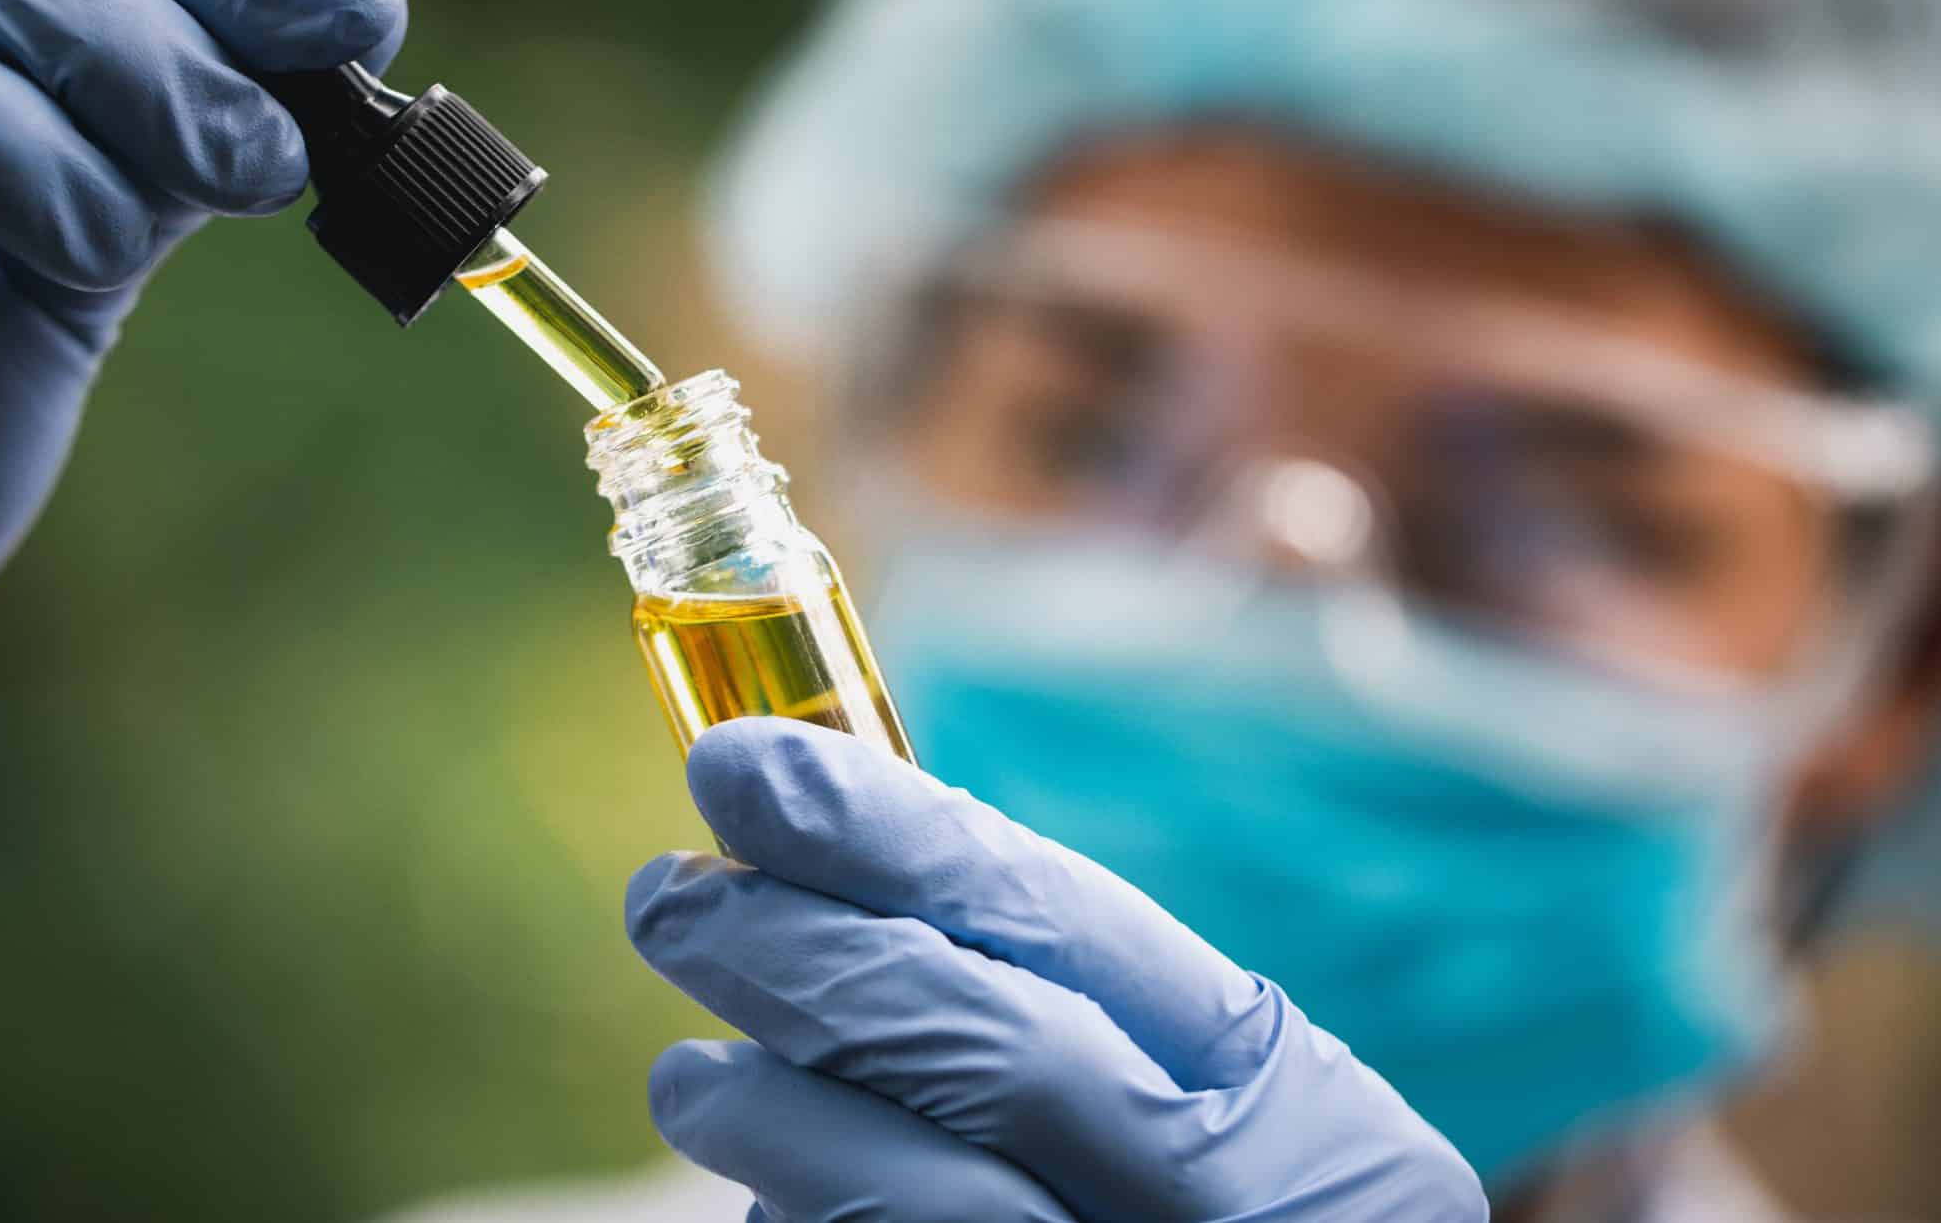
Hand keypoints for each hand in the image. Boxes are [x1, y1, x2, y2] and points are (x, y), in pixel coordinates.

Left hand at [626, 719, 1486, 1221]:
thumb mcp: (1231, 1110)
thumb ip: (1072, 1004)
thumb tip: (829, 874)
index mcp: (1274, 1093)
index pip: (1056, 918)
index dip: (880, 832)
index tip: (740, 762)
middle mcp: (1216, 1206)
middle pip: (974, 1047)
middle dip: (794, 953)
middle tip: (666, 896)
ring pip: (910, 1201)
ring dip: (767, 1120)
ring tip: (690, 1082)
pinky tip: (772, 1206)